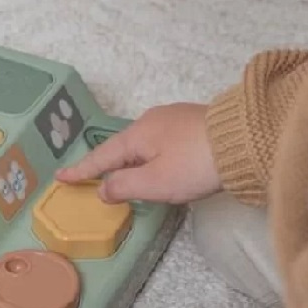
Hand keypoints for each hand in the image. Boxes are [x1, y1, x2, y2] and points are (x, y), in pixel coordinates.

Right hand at [55, 103, 220, 203]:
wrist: (247, 140)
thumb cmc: (194, 164)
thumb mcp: (154, 182)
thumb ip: (123, 186)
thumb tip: (104, 189)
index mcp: (137, 135)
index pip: (101, 157)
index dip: (81, 170)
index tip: (60, 176)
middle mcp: (151, 121)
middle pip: (122, 148)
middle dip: (109, 164)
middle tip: (95, 179)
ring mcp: (174, 118)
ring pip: (143, 144)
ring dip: (133, 161)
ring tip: (131, 177)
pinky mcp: (193, 123)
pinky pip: (161, 141)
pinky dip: (152, 156)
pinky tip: (162, 164)